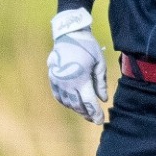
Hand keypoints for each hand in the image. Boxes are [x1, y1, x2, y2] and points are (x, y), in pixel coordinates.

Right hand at [47, 9, 107, 123]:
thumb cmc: (87, 47)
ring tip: (86, 112)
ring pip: (67, 102)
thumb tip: (103, 99)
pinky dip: (66, 102)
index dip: (95, 114)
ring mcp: (58, 81)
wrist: (69, 34)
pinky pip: (58, 96)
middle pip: (77, 105)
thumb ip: (101, 83)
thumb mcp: (99, 63)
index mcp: (81, 79)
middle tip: (95, 119)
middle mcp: (68, 83)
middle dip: (87, 114)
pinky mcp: (52, 78)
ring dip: (77, 109)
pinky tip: (73, 104)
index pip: (89, 103)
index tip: (100, 121)